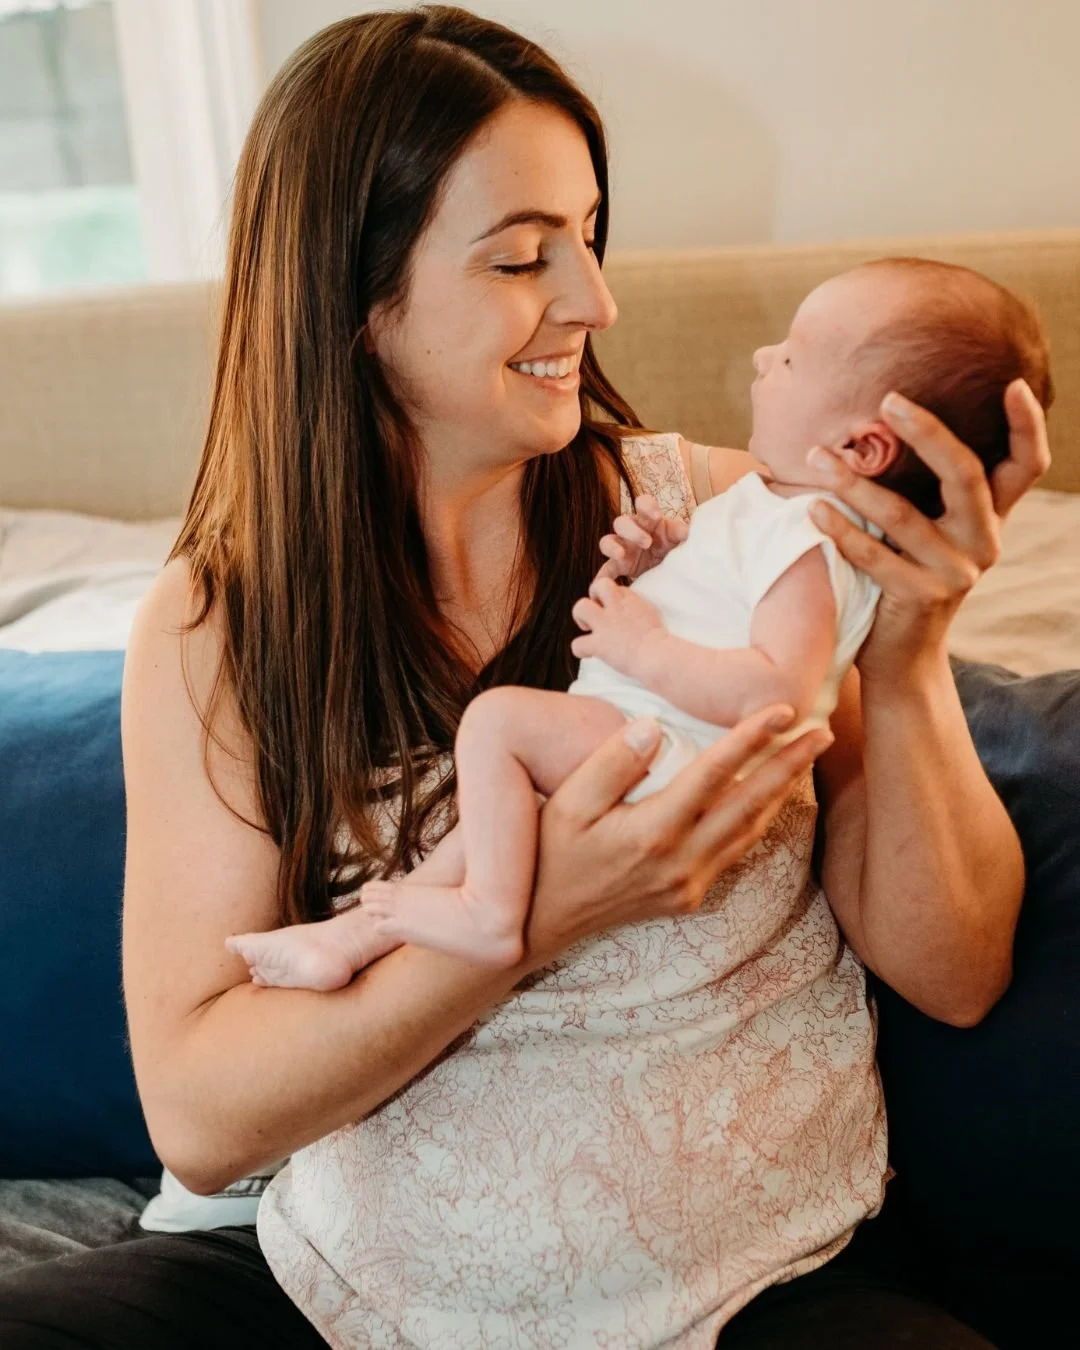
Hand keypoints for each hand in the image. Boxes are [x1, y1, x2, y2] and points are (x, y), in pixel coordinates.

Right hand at [522, 706, 832, 970]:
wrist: (541, 923)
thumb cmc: (548, 854)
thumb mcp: (567, 805)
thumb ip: (611, 764)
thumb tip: (653, 726)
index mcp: (652, 832)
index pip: (715, 774)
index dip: (751, 738)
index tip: (782, 708)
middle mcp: (680, 862)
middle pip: (750, 804)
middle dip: (790, 765)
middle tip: (825, 730)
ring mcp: (688, 884)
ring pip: (749, 831)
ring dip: (782, 792)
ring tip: (807, 757)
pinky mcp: (688, 897)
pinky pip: (734, 853)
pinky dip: (758, 821)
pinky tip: (769, 799)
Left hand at [571, 576, 663, 673]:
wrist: (658, 656)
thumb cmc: (662, 643)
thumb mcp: (652, 616)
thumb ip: (638, 611)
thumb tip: (632, 618)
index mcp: (632, 601)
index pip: (616, 588)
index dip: (613, 598)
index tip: (617, 611)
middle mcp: (616, 608)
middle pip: (597, 586)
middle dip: (593, 598)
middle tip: (597, 614)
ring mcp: (605, 624)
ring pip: (580, 607)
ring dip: (580, 617)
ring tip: (588, 628)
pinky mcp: (598, 644)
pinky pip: (577, 644)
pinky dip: (581, 650)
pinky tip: (590, 654)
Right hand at [594, 494, 688, 582]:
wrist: (670, 569)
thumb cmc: (672, 546)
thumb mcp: (678, 538)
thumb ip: (680, 532)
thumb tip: (686, 532)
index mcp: (648, 519)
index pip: (643, 503)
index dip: (646, 506)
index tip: (656, 516)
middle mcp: (631, 530)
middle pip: (621, 522)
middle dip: (632, 531)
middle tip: (647, 543)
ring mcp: (623, 548)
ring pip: (608, 541)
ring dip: (612, 546)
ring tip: (620, 554)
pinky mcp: (619, 566)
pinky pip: (607, 570)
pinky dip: (603, 576)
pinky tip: (602, 582)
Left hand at [801, 379, 1049, 678]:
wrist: (900, 655)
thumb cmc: (904, 575)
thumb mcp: (925, 530)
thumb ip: (925, 489)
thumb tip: (881, 419)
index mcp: (990, 518)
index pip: (1027, 466)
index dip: (1028, 425)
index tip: (1011, 384)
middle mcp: (984, 542)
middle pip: (966, 473)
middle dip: (927, 431)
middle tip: (888, 400)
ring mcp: (956, 572)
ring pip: (902, 514)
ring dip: (853, 480)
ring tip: (816, 456)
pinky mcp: (921, 596)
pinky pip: (872, 556)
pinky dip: (840, 529)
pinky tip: (813, 508)